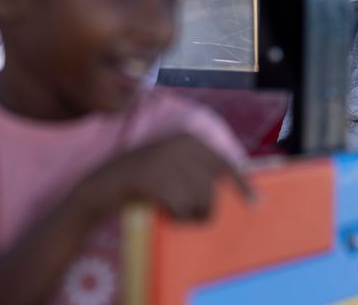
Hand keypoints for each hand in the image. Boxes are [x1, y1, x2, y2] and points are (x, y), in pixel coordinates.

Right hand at [78, 134, 252, 220]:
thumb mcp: (174, 165)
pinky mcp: (149, 177)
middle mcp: (179, 144)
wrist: (100, 186)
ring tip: (175, 214)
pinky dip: (175, 217)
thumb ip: (200, 168)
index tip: (257, 204)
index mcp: (189, 139)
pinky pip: (178, 207)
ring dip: (189, 216)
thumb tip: (239, 173)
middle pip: (211, 190)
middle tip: (188, 217)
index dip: (242, 185)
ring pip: (197, 199)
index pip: (225, 164)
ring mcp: (163, 158)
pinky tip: (164, 214)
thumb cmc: (144, 181)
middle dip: (204, 211)